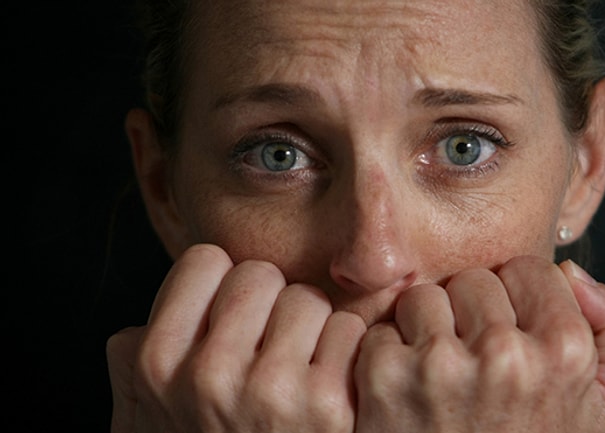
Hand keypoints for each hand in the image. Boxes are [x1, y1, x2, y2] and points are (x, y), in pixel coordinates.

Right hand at [106, 244, 365, 432]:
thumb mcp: (149, 417)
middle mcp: (208, 374)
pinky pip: (349, 331)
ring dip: (310, 329)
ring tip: (299, 373)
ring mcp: (271, 392)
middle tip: (267, 348)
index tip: (230, 316)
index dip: (221, 285)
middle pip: (260, 273)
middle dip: (268, 305)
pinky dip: (345, 354)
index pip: (204, 260)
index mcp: (157, 364)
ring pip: (308, 298)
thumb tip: (132, 334)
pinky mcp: (329, 409)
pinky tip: (330, 389)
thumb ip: (134, 369)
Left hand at [353, 256, 604, 432]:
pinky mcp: (386, 376)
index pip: (528, 269)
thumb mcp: (601, 399)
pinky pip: (379, 328)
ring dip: (424, 331)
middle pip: (472, 279)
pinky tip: (407, 394)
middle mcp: (505, 355)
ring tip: (439, 380)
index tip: (513, 337)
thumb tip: (570, 272)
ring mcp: (442, 366)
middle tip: (474, 364)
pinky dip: (385, 357)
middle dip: (469, 314)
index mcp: (565, 351)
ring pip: (423, 297)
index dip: (517, 301)